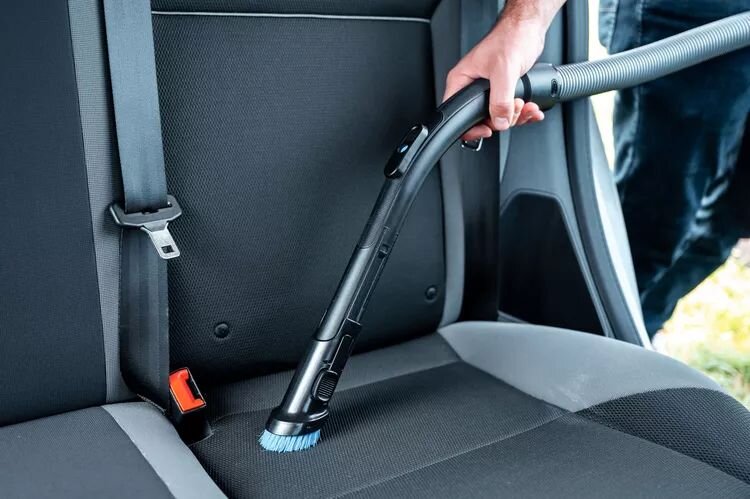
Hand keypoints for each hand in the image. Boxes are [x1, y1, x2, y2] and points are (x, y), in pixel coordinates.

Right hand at [443, 12, 552, 139]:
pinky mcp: (503, 91)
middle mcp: (472, 87)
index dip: (471, 127)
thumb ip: (500, 100)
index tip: (487, 130)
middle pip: (481, 118)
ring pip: (498, 116)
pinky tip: (531, 108)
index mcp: (462, 81)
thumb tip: (499, 121)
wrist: (527, 29)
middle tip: (514, 107)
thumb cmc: (510, 39)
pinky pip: (510, 110)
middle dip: (503, 119)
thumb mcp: (503, 71)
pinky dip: (523, 112)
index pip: (457, 113)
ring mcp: (488, 90)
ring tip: (526, 105)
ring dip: (517, 115)